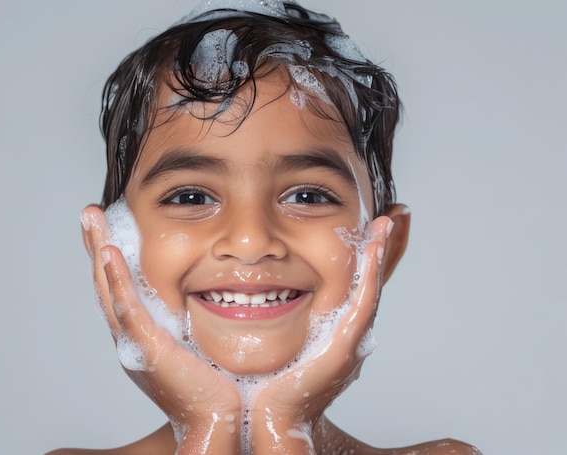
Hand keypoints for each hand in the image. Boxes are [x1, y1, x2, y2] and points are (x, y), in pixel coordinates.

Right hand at [81, 206, 240, 452]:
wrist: (216, 422)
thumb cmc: (212, 386)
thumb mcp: (197, 342)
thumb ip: (192, 318)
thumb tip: (209, 290)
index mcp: (141, 334)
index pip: (120, 287)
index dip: (110, 257)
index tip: (108, 226)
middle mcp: (131, 336)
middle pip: (105, 283)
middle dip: (95, 246)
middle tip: (89, 212)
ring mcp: (136, 343)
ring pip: (109, 290)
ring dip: (98, 251)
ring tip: (91, 217)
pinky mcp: (149, 350)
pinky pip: (127, 309)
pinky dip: (116, 281)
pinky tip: (109, 253)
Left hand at [249, 216, 392, 452]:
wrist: (264, 421)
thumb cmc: (263, 384)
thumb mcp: (267, 338)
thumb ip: (265, 313)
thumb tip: (248, 290)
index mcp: (331, 333)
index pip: (352, 287)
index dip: (364, 259)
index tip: (368, 228)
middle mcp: (345, 335)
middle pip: (367, 285)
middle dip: (381, 251)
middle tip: (392, 218)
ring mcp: (348, 342)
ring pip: (370, 290)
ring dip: (380, 256)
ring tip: (386, 224)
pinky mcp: (345, 349)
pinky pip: (362, 304)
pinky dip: (371, 275)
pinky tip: (374, 248)